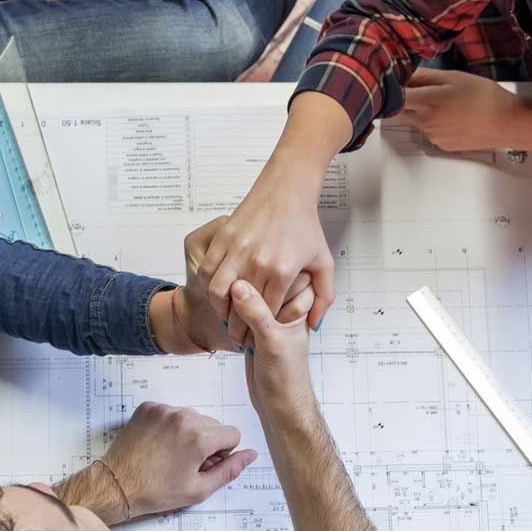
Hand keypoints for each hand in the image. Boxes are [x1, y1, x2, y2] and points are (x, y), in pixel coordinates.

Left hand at [99, 401, 255, 517]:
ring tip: (170, 453)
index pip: (232, 434)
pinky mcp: (148, 408)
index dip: (222, 453)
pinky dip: (169, 425)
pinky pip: (171, 411)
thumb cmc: (156, 492)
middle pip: (213, 424)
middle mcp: (183, 417)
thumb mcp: (199, 489)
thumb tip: (250, 455)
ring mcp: (163, 410)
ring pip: (193, 416)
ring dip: (188, 432)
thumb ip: (229, 470)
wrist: (117, 485)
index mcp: (199, 437)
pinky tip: (159, 444)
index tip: (204, 464)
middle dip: (206, 442)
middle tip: (186, 463)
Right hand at [199, 168, 333, 345]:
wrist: (287, 190)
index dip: (259, 331)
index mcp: (282, 271)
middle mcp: (258, 261)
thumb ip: (323, 297)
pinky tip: (218, 293)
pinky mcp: (223, 238)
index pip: (265, 314)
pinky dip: (209, 287)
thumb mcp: (323, 262)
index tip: (256, 340)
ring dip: (220, 309)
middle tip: (238, 337)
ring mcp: (237, 249)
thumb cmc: (305, 224)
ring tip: (226, 315)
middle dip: (238, 329)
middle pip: (240, 308)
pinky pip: (207, 271)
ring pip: (217, 293)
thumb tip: (314, 324)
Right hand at [228, 279, 317, 418]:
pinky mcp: (252, 323)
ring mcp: (268, 313)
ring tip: (238, 322)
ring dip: (235, 304)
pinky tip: (228, 322)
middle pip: (263, 278)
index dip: (267, 276)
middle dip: (247, 291)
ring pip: (248, 291)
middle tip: (243, 310)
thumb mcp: (272, 341)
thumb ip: (256, 313)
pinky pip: (238, 306)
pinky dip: (230, 311)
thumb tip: (237, 286)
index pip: (285, 271)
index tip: (255, 292)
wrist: (278, 401)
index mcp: (299, 303)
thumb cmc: (286, 373)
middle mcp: (285, 304)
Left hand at [389, 70, 531, 153]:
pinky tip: (452, 116)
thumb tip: (405, 74)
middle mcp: (425, 122)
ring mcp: (432, 136)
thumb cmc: (484, 96)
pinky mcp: (441, 146)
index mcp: (427, 102)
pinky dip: (433, 123)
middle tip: (419, 88)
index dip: (391, 89)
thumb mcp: (454, 77)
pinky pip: (428, 132)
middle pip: (401, 111)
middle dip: (405, 99)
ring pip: (415, 121)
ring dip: (420, 111)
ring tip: (444, 102)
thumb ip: (426, 76)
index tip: (393, 81)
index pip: (393, 98)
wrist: (506, 123)